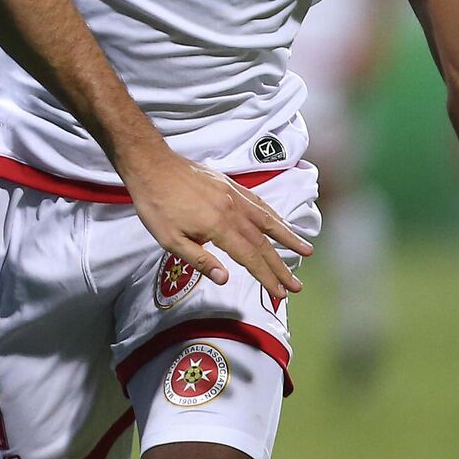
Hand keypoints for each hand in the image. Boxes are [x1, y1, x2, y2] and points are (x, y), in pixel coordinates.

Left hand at [121, 153, 313, 300]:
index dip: (267, 277)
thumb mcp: (170, 240)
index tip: (281, 293)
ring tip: (307, 250)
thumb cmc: (156, 205)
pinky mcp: (230, 185)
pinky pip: (258, 202)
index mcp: (218, 226)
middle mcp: (233, 210)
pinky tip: (280, 222)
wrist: (152, 165)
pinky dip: (273, 214)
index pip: (250, 257)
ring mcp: (234, 195)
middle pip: (264, 242)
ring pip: (268, 219)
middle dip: (281, 266)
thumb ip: (199, 260)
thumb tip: (225, 279)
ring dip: (288, 237)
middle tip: (298, 286)